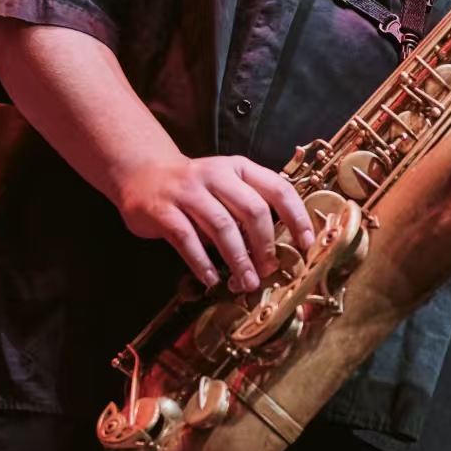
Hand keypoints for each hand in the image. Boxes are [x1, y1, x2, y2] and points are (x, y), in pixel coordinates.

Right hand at [113, 155, 314, 292]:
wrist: (144, 173)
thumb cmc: (196, 187)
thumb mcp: (227, 185)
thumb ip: (249, 208)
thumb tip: (278, 248)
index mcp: (239, 168)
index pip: (278, 188)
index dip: (296, 217)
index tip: (306, 244)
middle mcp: (216, 175)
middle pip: (252, 210)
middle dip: (265, 244)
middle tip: (269, 270)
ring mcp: (188, 191)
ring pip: (222, 226)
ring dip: (238, 259)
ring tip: (246, 282)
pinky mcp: (164, 210)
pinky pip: (187, 239)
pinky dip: (202, 263)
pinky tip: (211, 279)